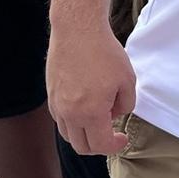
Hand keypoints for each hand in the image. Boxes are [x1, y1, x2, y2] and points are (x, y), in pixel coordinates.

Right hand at [47, 25, 135, 155]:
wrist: (77, 30)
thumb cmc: (104, 52)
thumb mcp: (127, 80)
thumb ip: (126, 105)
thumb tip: (115, 115)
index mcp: (91, 113)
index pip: (101, 145)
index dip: (115, 146)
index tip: (123, 139)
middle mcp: (69, 114)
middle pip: (81, 146)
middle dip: (99, 146)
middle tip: (111, 135)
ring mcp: (56, 105)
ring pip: (68, 135)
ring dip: (84, 135)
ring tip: (99, 121)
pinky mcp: (50, 95)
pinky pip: (60, 119)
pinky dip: (73, 122)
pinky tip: (85, 108)